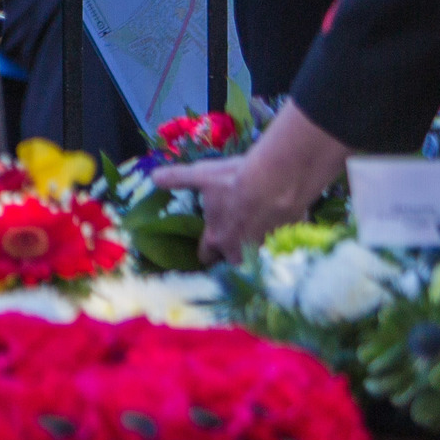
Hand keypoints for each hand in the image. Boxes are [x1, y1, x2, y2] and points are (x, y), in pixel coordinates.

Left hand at [155, 103, 350, 261]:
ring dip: (257, 253)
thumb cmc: (234, 180)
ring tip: (261, 241)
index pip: (206, 255)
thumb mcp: (201, 175)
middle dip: (231, 258)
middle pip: (231, 264)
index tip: (210, 247)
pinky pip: (280, 251)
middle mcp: (238, 252)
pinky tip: (284, 234)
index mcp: (217, 238)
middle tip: (236, 246)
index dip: (207, 250)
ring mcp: (263, 252)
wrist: (276, 183)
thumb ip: (178, 178)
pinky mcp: (286, 246)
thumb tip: (153, 177)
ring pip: (256, 261)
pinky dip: (280, 245)